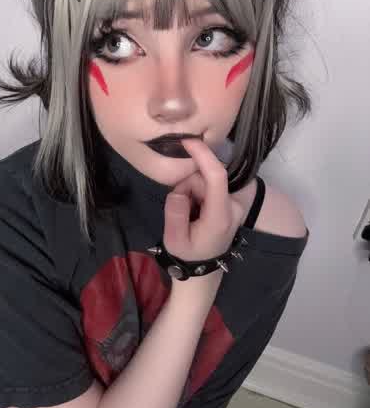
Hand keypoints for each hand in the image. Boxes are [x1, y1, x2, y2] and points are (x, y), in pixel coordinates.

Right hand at [163, 138, 244, 263]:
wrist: (202, 267)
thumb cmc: (188, 254)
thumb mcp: (174, 240)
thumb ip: (175, 214)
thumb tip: (178, 191)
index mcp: (220, 215)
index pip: (217, 176)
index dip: (204, 155)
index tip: (188, 141)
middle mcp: (233, 205)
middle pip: (204, 178)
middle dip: (186, 186)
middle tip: (179, 210)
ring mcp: (234, 202)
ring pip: (204, 180)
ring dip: (190, 190)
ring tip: (187, 213)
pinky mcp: (230, 200)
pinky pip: (208, 185)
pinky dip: (197, 193)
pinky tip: (194, 210)